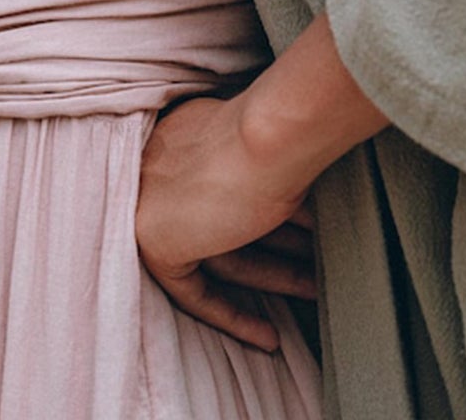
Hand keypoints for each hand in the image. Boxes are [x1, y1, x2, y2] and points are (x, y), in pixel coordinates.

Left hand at [135, 91, 316, 351]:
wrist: (271, 132)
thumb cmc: (286, 130)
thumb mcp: (277, 151)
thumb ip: (270, 172)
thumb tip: (299, 199)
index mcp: (188, 129)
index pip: (217, 188)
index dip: (261, 221)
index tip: (295, 234)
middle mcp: (163, 159)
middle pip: (222, 221)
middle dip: (274, 250)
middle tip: (313, 269)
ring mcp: (151, 196)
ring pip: (218, 252)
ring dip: (271, 276)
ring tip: (314, 291)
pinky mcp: (154, 238)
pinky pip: (191, 290)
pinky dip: (231, 315)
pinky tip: (269, 336)